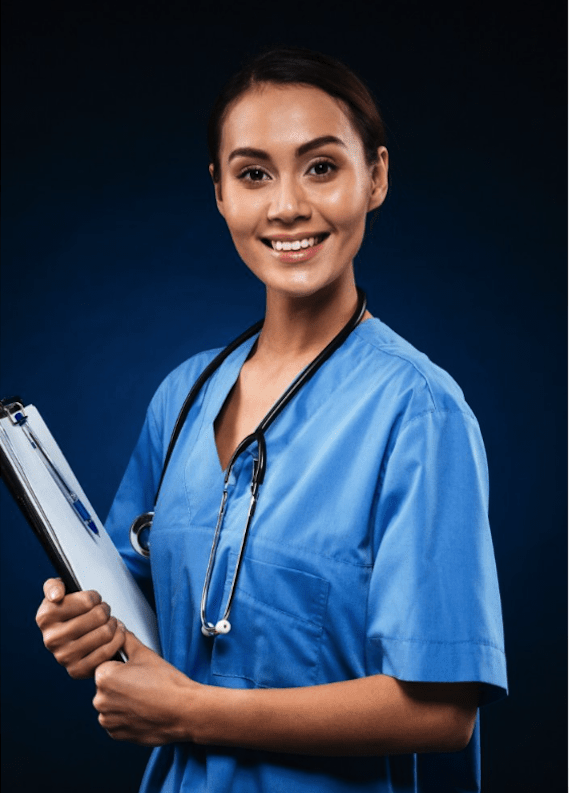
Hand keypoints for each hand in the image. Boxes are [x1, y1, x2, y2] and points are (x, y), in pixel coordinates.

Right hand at [36, 577, 125, 678]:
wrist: (70, 637)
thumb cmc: (67, 609)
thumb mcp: (57, 591)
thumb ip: (53, 586)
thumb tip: (57, 596)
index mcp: (45, 617)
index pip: (88, 601)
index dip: (95, 597)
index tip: (94, 600)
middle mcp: (51, 639)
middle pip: (98, 616)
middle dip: (105, 610)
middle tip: (104, 610)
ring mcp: (63, 657)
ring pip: (105, 633)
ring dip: (113, 624)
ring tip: (110, 621)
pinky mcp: (77, 670)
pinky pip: (107, 652)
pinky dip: (118, 640)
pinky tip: (116, 634)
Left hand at [93, 629, 198, 745]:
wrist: (183, 711)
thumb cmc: (166, 682)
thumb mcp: (145, 653)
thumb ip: (126, 639)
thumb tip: (118, 629)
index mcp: (104, 677)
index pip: (107, 665)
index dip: (124, 666)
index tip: (139, 671)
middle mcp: (100, 700)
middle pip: (107, 685)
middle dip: (121, 683)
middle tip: (144, 683)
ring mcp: (107, 720)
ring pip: (111, 703)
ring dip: (123, 701)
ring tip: (145, 697)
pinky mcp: (116, 734)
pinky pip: (116, 720)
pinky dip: (127, 716)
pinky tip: (143, 710)